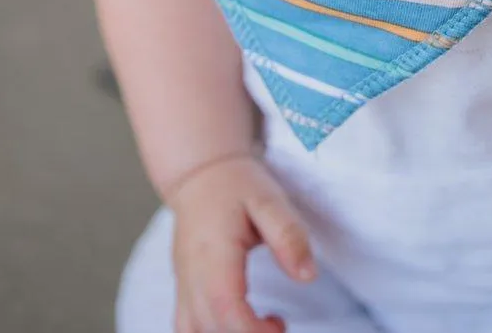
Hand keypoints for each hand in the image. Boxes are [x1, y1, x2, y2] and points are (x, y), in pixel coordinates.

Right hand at [166, 154, 316, 332]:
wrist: (201, 174)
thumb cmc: (237, 184)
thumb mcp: (270, 200)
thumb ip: (289, 236)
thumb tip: (308, 276)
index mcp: (213, 254)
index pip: (225, 309)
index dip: (253, 331)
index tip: (281, 325)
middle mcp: (191, 274)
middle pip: (209, 328)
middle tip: (278, 326)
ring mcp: (183, 283)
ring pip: (193, 331)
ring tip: (261, 326)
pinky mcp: (183, 288)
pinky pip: (188, 325)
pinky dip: (212, 332)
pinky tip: (240, 323)